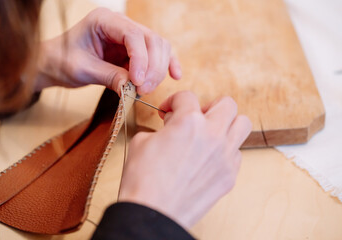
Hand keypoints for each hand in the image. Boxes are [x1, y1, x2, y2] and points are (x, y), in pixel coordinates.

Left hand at [36, 8, 181, 94]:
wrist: (56, 64)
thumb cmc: (62, 61)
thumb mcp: (83, 70)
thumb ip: (109, 76)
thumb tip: (133, 88)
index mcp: (104, 20)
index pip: (133, 35)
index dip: (141, 59)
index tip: (138, 82)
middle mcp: (120, 24)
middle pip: (151, 40)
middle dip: (153, 67)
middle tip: (143, 90)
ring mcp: (129, 36)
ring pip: (158, 47)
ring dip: (159, 70)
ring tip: (146, 89)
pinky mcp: (134, 51)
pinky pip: (156, 55)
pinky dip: (166, 65)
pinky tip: (175, 75)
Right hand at [119, 92, 251, 228]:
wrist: (152, 213)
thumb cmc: (143, 180)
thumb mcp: (142, 142)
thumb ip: (161, 128)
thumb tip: (169, 128)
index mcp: (189, 122)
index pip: (187, 97)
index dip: (174, 101)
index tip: (169, 111)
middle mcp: (212, 135)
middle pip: (227, 104)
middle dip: (208, 106)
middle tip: (195, 116)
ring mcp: (225, 156)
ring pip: (242, 124)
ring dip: (227, 123)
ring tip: (210, 132)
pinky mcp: (229, 175)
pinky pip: (237, 152)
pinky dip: (226, 149)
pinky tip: (209, 157)